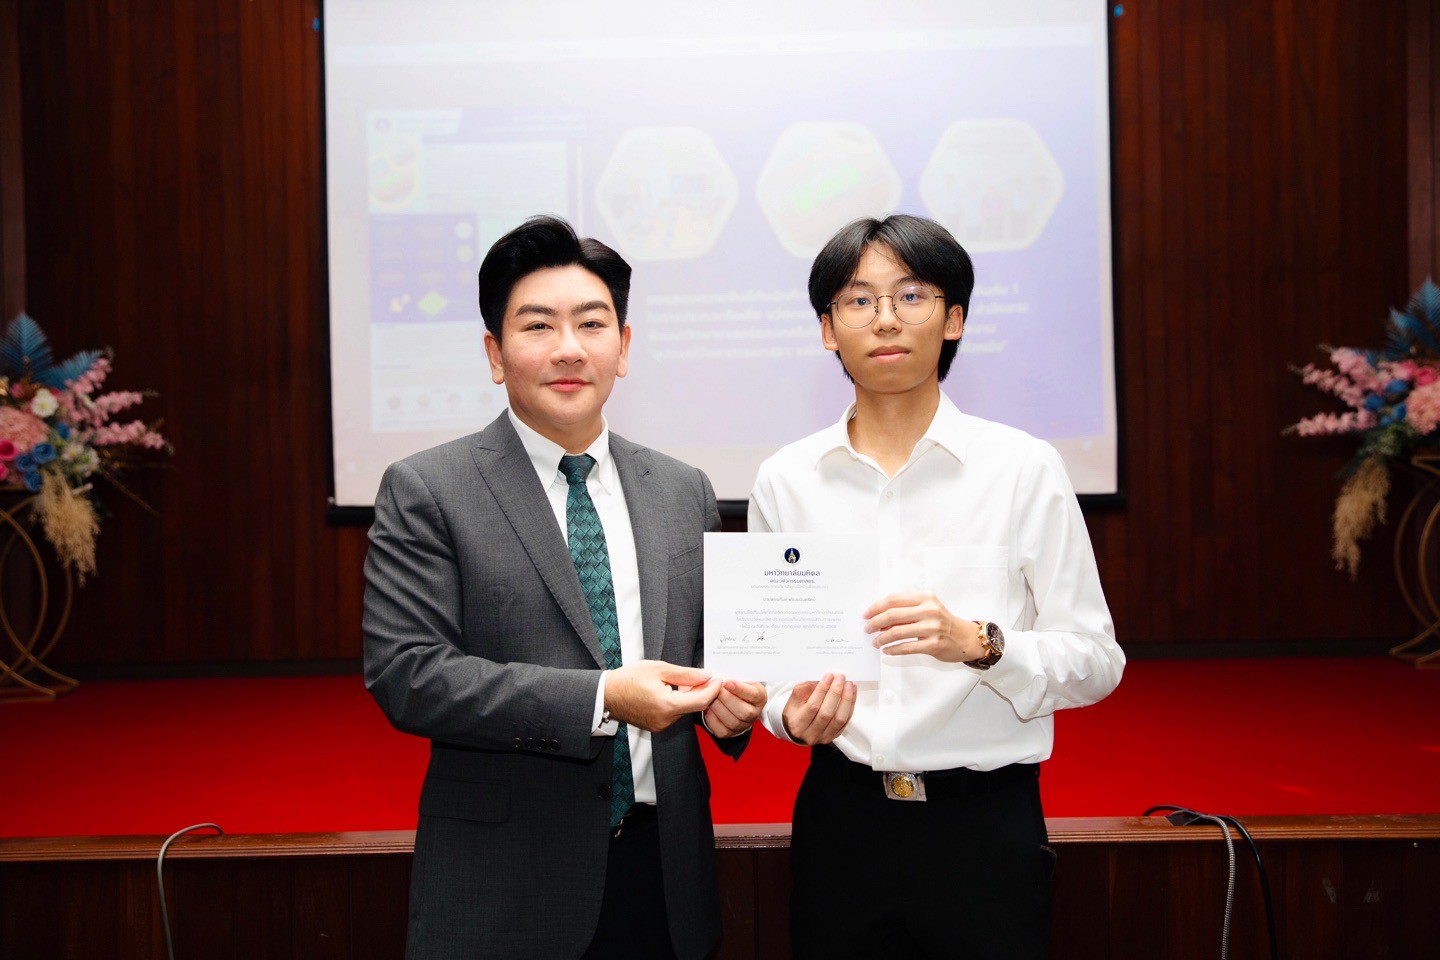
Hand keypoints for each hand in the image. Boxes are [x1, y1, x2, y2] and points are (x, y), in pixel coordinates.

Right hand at [605, 660, 720, 732]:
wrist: (606, 695)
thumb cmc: (628, 679)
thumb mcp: (659, 669)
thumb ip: (685, 674)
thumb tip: (706, 675)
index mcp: (667, 705)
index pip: (701, 701)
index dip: (713, 689)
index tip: (718, 678)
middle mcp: (666, 720)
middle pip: (693, 706)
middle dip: (702, 691)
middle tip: (705, 675)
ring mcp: (661, 725)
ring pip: (684, 710)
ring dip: (690, 697)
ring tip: (686, 681)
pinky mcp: (657, 726)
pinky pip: (674, 714)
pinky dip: (679, 703)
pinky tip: (674, 690)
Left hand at [702, 679, 767, 737]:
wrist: (736, 700)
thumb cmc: (738, 686)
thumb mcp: (743, 678)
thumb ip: (737, 676)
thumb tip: (725, 674)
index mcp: (760, 697)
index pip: (753, 695)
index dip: (739, 689)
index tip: (727, 682)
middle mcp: (754, 714)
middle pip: (743, 711)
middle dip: (726, 699)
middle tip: (716, 689)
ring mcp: (743, 725)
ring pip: (732, 721)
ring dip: (718, 707)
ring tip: (711, 697)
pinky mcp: (730, 733)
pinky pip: (721, 730)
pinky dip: (712, 718)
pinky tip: (709, 708)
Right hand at [780, 674, 855, 744]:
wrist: (798, 731)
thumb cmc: (795, 714)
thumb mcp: (794, 699)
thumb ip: (807, 688)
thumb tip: (825, 681)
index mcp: (798, 724)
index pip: (812, 706)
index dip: (822, 690)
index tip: (829, 677)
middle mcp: (811, 734)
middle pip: (827, 713)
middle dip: (835, 692)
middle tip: (840, 678)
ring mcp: (824, 737)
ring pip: (839, 718)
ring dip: (846, 699)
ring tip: (848, 685)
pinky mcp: (835, 736)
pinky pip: (846, 721)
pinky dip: (850, 706)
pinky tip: (851, 694)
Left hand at [865, 592, 984, 661]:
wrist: (967, 638)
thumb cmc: (943, 622)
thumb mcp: (928, 609)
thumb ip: (906, 611)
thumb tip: (879, 619)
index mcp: (925, 597)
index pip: (894, 599)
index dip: (876, 607)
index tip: (866, 614)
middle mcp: (929, 610)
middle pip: (892, 614)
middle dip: (875, 623)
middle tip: (867, 629)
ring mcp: (932, 628)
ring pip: (897, 632)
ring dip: (881, 638)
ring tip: (875, 642)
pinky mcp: (933, 645)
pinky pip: (906, 647)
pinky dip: (892, 650)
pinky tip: (886, 651)